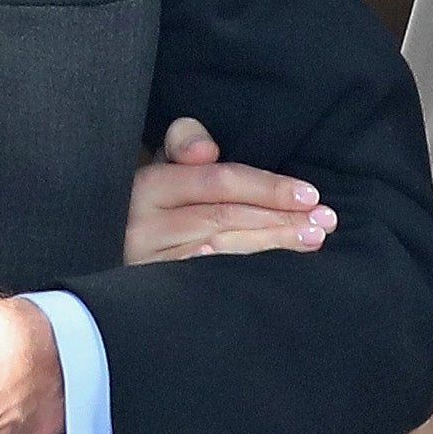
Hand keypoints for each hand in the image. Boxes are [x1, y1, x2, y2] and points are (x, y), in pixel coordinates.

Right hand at [124, 118, 335, 264]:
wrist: (108, 240)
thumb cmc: (152, 199)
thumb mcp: (163, 162)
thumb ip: (186, 141)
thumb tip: (205, 150)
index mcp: (149, 185)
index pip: (218, 182)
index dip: (268, 188)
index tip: (310, 195)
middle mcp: (143, 224)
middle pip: (226, 217)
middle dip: (281, 219)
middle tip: (324, 221)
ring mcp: (147, 263)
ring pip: (222, 251)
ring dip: (273, 246)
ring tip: (313, 240)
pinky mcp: (155, 292)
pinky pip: (208, 282)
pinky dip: (244, 274)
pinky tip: (275, 272)